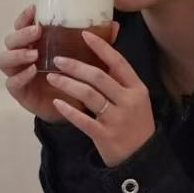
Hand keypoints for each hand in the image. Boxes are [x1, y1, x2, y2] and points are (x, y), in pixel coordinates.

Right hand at [0, 6, 121, 123]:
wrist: (74, 108)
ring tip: (33, 53)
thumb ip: (98, 43)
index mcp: (36, 42)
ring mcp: (18, 73)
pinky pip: (12, 83)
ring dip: (17, 54)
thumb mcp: (88, 58)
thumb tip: (115, 25)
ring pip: (4, 59)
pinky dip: (20, 76)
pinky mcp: (20, 92)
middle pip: (10, 40)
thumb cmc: (77, 78)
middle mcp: (23, 55)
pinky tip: (32, 71)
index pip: (23, 24)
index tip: (35, 9)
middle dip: (21, 34)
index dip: (25, 16)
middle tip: (37, 32)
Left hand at [46, 30, 155, 166]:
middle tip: (57, 59)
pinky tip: (56, 102)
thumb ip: (121, 79)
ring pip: (89, 95)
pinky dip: (68, 110)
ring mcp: (117, 119)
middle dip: (76, 66)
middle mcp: (128, 101)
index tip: (84, 34)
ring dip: (67, 84)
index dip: (101, 47)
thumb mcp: (136, 99)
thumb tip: (103, 52)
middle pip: (99, 77)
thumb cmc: (135, 124)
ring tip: (52, 77)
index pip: (118, 62)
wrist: (142, 159)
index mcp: (137, 89)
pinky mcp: (105, 135)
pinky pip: (82, 119)